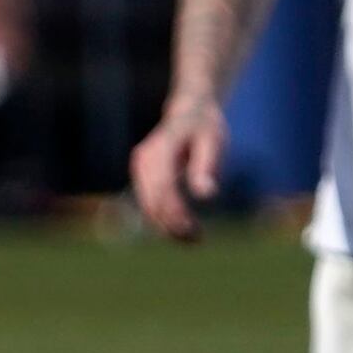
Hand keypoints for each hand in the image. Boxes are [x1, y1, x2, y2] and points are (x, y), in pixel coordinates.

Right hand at [127, 97, 226, 240]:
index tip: (195, 230)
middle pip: (152, 202)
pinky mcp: (142, 176)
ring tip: (193, 239)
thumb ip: (206, 167)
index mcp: (161, 149)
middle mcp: (144, 160)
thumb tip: (206, 195)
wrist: (189, 112)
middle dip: (172, 225)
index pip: (163, 189)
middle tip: (197, 240)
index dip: (176, 213)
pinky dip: (163, 220)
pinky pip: (148, 204)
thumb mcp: (212, 141)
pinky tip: (182, 229)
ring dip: (167, 227)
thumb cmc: (205, 127)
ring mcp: (140, 168)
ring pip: (147, 207)